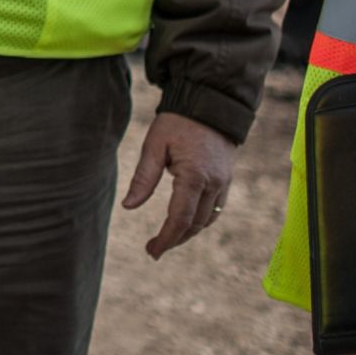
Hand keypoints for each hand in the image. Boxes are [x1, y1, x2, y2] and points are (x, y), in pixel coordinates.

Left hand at [122, 110, 235, 258]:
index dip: (166, 238)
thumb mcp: (154, 145)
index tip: (152, 251)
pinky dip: (201, 220)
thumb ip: (143, 178)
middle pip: (195, 224)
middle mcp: (213, 184)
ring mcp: (224, 183)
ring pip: (208, 220)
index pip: (180, 219)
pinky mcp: (227, 179)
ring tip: (167, 238)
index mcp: (194, 177)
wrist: (209, 103)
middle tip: (154, 249)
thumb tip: (128, 207)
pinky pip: (216, 209)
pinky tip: (186, 221)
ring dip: (188, 233)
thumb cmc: (177, 122)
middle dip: (175, 239)